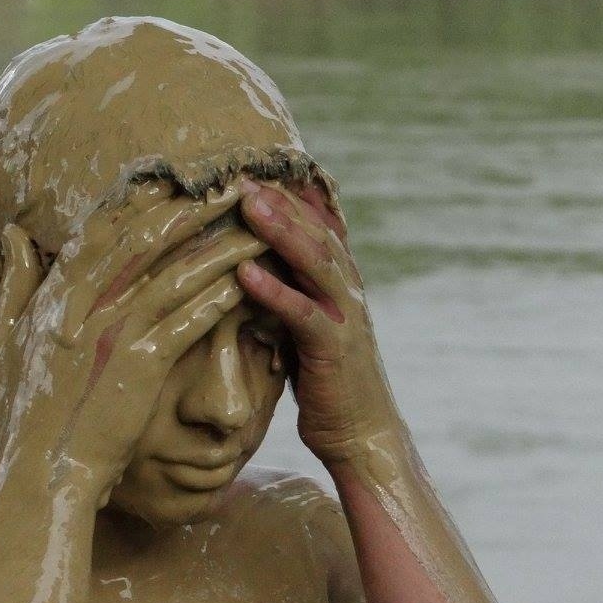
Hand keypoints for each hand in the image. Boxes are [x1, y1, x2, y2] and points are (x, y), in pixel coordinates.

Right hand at [0, 179, 265, 496]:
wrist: (43, 469)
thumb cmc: (26, 409)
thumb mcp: (5, 338)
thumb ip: (11, 283)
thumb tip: (7, 234)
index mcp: (57, 292)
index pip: (104, 228)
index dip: (143, 197)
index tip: (178, 174)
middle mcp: (85, 304)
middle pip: (149, 240)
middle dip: (195, 207)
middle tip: (236, 185)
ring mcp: (113, 334)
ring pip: (178, 276)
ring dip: (223, 250)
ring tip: (260, 232)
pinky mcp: (140, 368)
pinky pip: (187, 324)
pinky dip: (217, 301)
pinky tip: (247, 285)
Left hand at [236, 180, 404, 466]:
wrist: (360, 434)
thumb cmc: (325, 380)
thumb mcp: (305, 325)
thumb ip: (289, 291)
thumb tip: (249, 262)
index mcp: (339, 282)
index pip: (316, 226)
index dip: (288, 196)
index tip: (252, 167)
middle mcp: (347, 291)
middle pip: (315, 232)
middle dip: (280, 200)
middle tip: (241, 172)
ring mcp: (344, 317)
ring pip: (313, 262)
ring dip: (279, 230)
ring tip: (246, 204)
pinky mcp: (333, 349)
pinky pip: (302, 313)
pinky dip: (274, 291)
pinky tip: (245, 273)